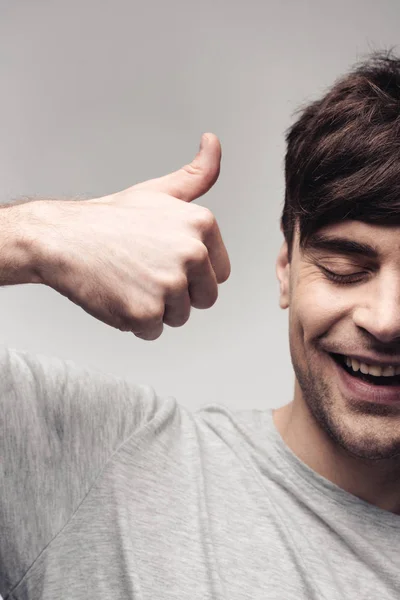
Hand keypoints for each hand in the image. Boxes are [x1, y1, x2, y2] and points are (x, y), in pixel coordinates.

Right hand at [33, 133, 230, 339]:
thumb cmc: (111, 219)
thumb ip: (197, 175)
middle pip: (204, 299)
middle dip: (179, 295)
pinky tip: (118, 294)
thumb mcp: (160, 191)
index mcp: (202, 225)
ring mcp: (169, 285)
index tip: (164, 260)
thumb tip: (214, 142)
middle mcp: (192, 253)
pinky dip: (133, 322)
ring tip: (130, 281)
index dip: (193, 274)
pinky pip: (152, 332)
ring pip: (178, 317)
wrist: (63, 237)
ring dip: (155, 309)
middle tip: (145, 273)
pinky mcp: (146, 312)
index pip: (220, 274)